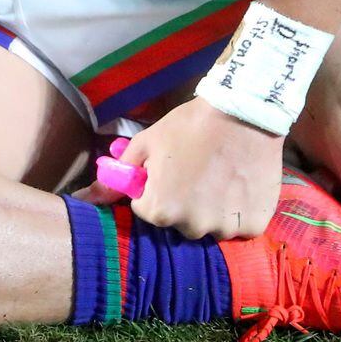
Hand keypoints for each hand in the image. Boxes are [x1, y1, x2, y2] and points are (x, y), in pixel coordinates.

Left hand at [82, 98, 285, 239]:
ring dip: (212, 208)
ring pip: (211, 225)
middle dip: (183, 202)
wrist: (243, 112)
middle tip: (196, 172)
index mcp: (161, 210)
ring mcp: (226, 229)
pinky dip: (239, 210)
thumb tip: (86, 197)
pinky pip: (240, 226)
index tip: (169, 171)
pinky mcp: (254, 225)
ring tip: (220, 176)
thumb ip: (119, 175)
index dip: (155, 189)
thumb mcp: (147, 144)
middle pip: (180, 222)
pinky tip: (239, 183)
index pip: (147, 211)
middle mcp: (192, 227)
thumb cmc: (189, 125)